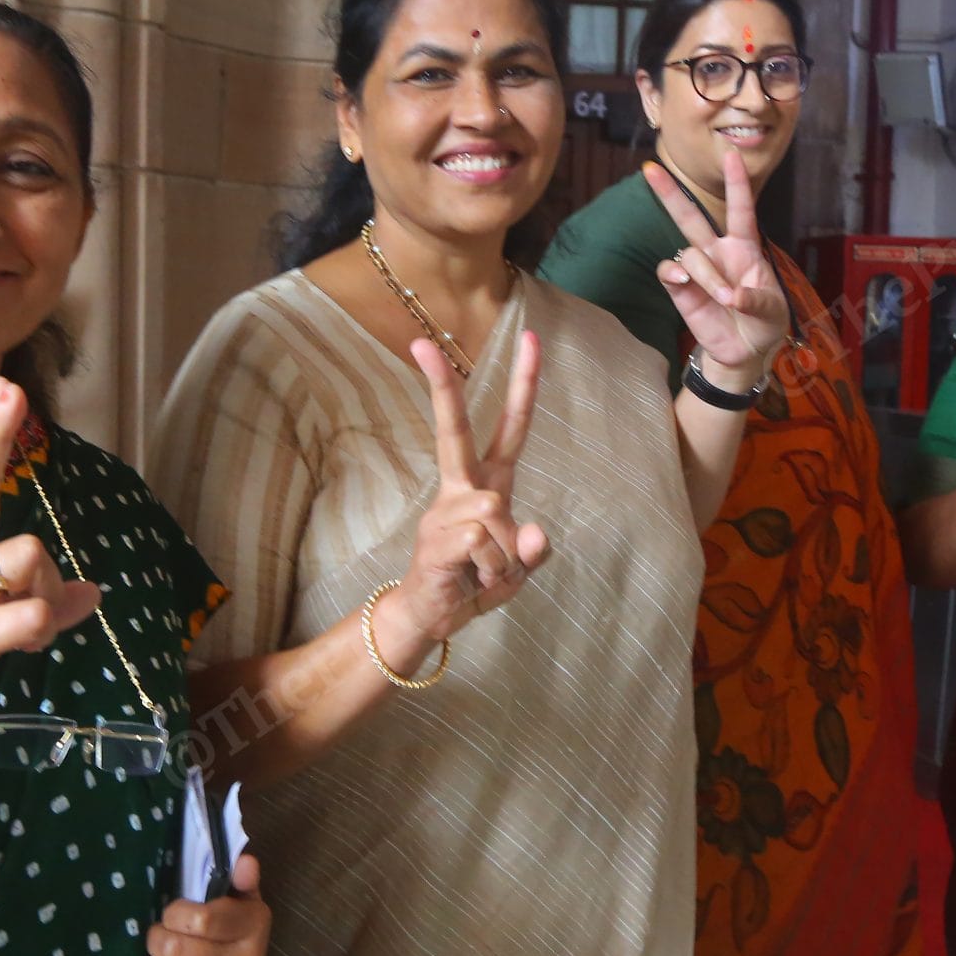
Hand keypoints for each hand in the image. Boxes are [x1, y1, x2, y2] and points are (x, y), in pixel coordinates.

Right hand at [0, 378, 99, 765]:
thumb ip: (39, 602)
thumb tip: (94, 593)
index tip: (7, 386)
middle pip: (11, 524)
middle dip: (40, 556)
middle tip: (33, 582)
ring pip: (29, 563)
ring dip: (46, 600)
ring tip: (27, 631)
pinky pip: (26, 618)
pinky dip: (42, 631)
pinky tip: (26, 650)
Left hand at [148, 852, 272, 955]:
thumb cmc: (233, 923)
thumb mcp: (240, 895)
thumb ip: (239, 876)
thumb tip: (245, 862)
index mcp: (254, 926)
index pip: (202, 921)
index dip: (175, 914)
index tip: (173, 913)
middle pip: (178, 950)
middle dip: (158, 938)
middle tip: (159, 934)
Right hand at [377, 332, 549, 662]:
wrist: (431, 617)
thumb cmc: (475, 581)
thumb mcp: (517, 568)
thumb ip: (531, 550)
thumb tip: (534, 532)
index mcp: (489, 483)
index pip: (509, 428)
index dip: (524, 385)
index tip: (531, 338)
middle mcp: (463, 488)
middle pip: (455, 430)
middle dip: (441, 387)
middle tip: (421, 343)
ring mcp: (445, 511)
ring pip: (495, 513)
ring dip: (504, 556)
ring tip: (486, 573)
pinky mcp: (436, 538)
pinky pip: (484, 545)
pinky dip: (493, 571)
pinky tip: (474, 580)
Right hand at [643, 152, 789, 388]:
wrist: (745, 352)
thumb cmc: (764, 323)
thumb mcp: (773, 312)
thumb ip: (756, 300)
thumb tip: (732, 296)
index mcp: (745, 248)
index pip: (740, 210)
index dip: (736, 183)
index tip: (731, 155)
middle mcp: (718, 252)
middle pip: (691, 216)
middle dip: (670, 193)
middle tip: (650, 169)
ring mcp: (697, 270)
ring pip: (689, 253)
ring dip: (706, 275)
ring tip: (723, 299)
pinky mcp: (681, 290)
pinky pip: (669, 271)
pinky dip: (676, 275)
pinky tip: (684, 283)